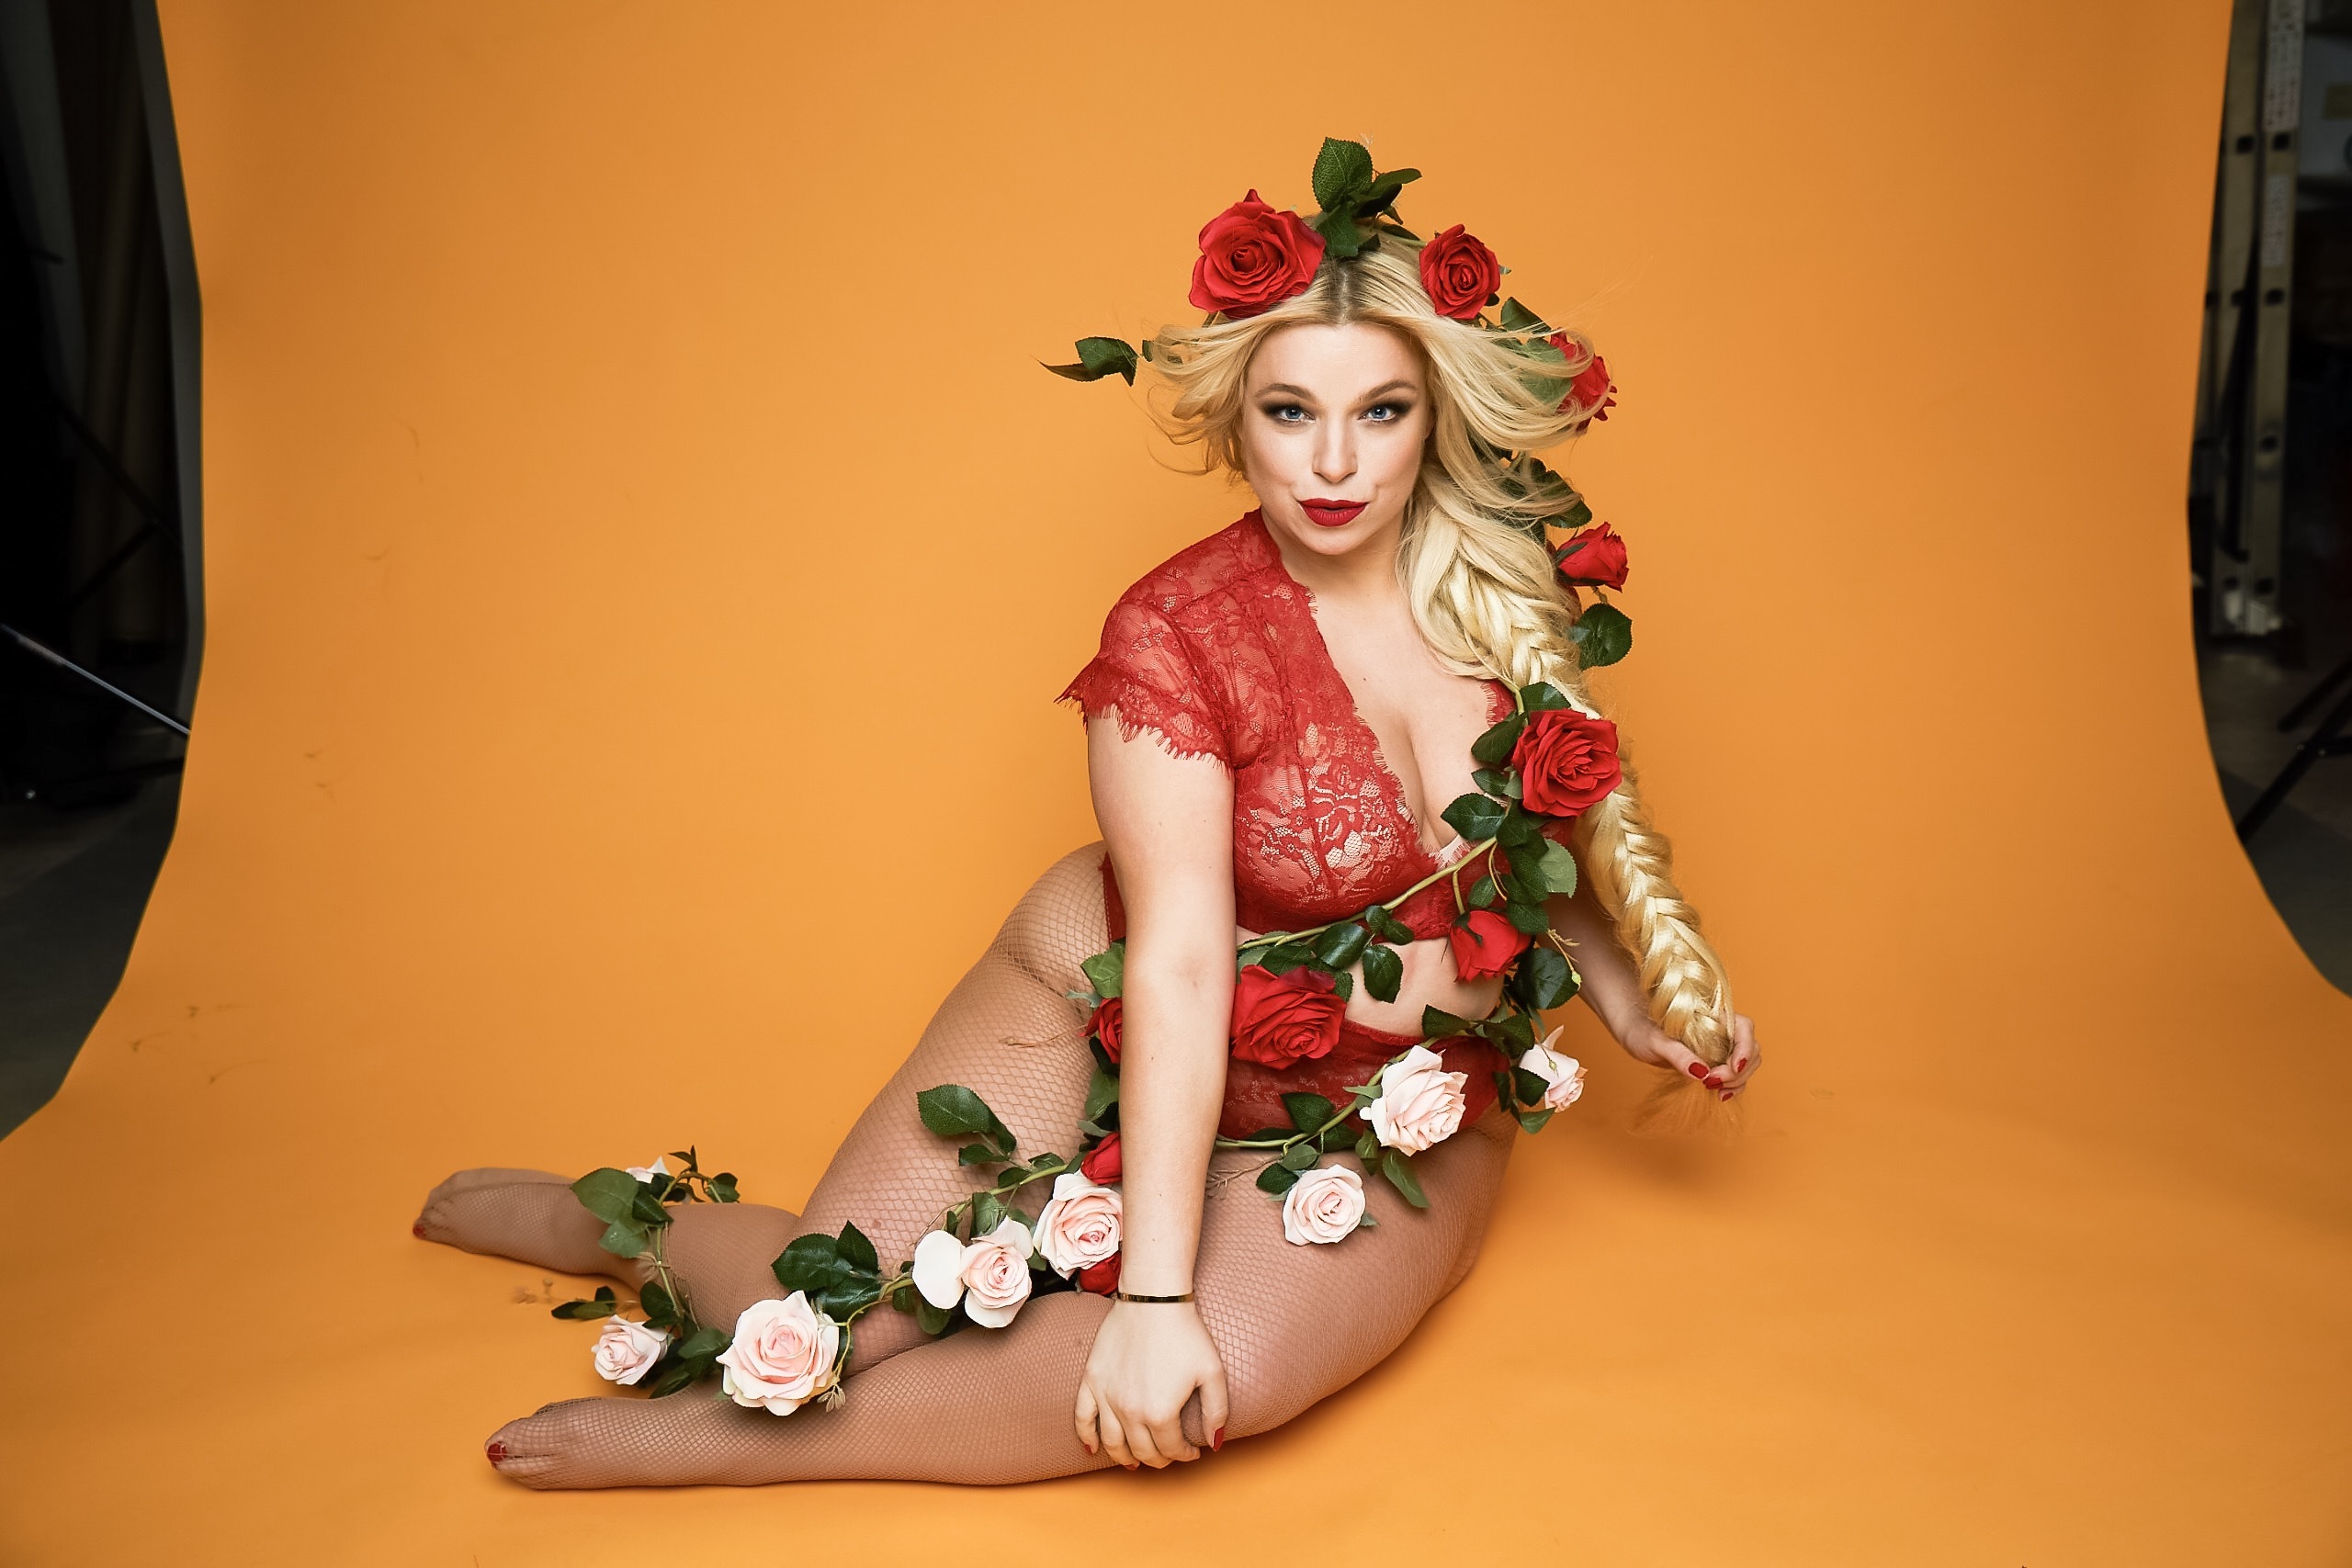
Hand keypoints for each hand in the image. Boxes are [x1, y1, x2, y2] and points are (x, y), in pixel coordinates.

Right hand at [1074, 1300, 1229, 1468]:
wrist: (1154, 1300)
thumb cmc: (1186, 1334)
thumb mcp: (1213, 1373)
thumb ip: (1216, 1412)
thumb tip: (1214, 1443)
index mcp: (1161, 1413)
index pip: (1172, 1449)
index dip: (1186, 1455)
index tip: (1193, 1451)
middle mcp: (1130, 1412)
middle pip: (1142, 1451)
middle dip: (1159, 1459)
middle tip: (1169, 1453)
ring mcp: (1107, 1397)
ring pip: (1113, 1443)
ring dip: (1126, 1458)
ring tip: (1136, 1460)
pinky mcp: (1092, 1380)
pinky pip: (1083, 1418)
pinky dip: (1086, 1437)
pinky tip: (1092, 1448)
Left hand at [1615, 1012, 1760, 1099]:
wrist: (1634, 1032)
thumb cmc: (1642, 1030)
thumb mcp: (1656, 1042)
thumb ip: (1678, 1055)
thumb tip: (1700, 1072)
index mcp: (1712, 1015)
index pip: (1744, 1027)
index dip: (1745, 1047)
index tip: (1733, 1068)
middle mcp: (1722, 1029)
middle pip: (1751, 1048)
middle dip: (1739, 1070)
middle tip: (1712, 1082)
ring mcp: (1721, 1045)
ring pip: (1747, 1063)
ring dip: (1738, 1080)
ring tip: (1714, 1089)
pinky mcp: (1716, 1061)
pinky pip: (1736, 1074)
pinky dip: (1733, 1086)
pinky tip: (1719, 1095)